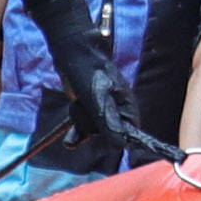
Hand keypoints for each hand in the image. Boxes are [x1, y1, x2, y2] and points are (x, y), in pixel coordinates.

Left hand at [45, 31, 158, 163]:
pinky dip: (76, 133)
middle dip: (93, 127)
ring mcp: (103, 109)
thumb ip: (108, 123)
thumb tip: (121, 146)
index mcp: (127, 105)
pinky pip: (85, 127)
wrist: (70, 54)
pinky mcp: (90, 108)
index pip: (131, 133)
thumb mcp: (98, 100)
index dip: (118, 137)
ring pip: (94, 131)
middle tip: (86, 108)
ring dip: (81, 123)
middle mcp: (118, 109)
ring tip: (77, 104)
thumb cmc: (88, 73)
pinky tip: (69, 140)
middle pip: (109, 135)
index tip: (103, 134)